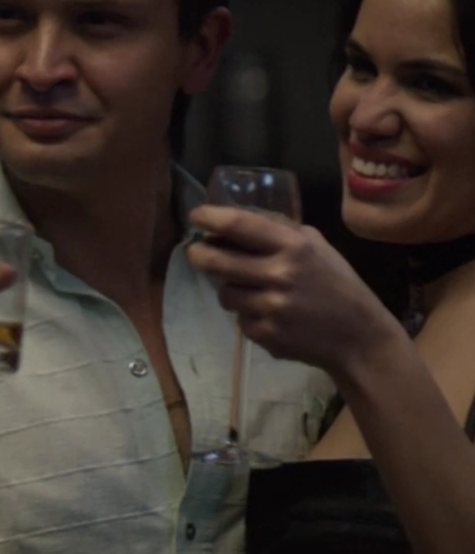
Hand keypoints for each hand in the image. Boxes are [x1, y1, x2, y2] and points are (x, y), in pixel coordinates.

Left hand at [186, 204, 402, 377]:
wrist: (358, 337)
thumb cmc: (337, 286)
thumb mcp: (318, 248)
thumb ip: (282, 233)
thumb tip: (237, 224)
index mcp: (294, 247)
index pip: (240, 225)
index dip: (211, 218)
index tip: (196, 215)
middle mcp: (279, 275)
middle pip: (218, 261)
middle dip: (199, 255)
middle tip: (195, 252)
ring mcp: (270, 307)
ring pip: (225, 293)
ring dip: (230, 289)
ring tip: (249, 289)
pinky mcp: (265, 334)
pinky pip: (239, 320)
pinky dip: (248, 316)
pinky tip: (269, 315)